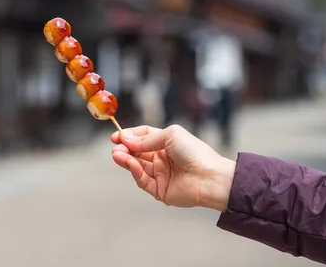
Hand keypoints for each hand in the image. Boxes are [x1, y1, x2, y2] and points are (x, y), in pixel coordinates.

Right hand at [111, 125, 235, 211]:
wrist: (210, 177)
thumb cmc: (195, 152)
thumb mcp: (170, 136)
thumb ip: (146, 139)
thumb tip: (126, 139)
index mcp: (165, 144)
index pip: (142, 138)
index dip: (129, 136)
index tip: (116, 136)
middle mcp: (161, 158)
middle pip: (136, 152)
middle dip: (124, 148)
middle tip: (115, 147)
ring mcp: (159, 174)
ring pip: (136, 166)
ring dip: (125, 159)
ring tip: (117, 154)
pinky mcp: (158, 190)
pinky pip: (142, 180)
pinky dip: (134, 171)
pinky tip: (130, 163)